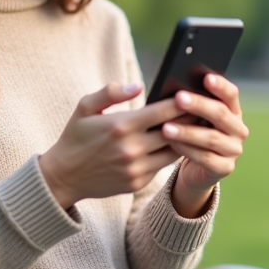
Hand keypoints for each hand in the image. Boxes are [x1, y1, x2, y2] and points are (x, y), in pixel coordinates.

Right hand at [39, 83, 183, 209]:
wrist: (63, 177)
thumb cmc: (75, 137)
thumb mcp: (84, 108)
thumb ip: (110, 93)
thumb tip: (138, 86)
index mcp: (121, 126)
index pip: (163, 111)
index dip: (183, 102)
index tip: (195, 94)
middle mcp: (132, 149)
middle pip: (175, 131)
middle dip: (191, 120)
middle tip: (205, 109)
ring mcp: (136, 168)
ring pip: (173, 152)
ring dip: (186, 139)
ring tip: (197, 126)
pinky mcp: (137, 183)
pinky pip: (161, 166)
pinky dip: (170, 154)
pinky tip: (179, 144)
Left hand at [160, 74, 248, 216]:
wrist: (195, 168)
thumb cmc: (191, 134)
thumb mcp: (193, 118)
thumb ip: (190, 105)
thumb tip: (174, 90)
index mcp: (233, 111)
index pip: (231, 94)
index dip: (220, 86)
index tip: (206, 77)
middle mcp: (238, 130)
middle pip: (220, 114)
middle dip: (198, 105)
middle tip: (178, 98)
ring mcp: (234, 150)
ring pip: (211, 138)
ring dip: (187, 131)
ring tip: (166, 127)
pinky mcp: (225, 168)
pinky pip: (205, 158)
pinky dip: (187, 150)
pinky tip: (171, 144)